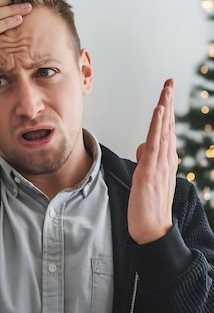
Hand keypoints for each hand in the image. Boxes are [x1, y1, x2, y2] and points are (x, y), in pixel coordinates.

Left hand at [127, 79, 177, 243]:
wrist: (152, 231)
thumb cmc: (148, 207)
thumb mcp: (146, 179)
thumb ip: (146, 161)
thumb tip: (142, 145)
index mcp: (166, 162)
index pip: (166, 131)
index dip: (167, 111)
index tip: (167, 92)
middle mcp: (166, 161)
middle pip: (167, 126)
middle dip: (169, 101)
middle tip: (170, 81)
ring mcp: (159, 166)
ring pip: (163, 130)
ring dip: (165, 107)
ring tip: (167, 88)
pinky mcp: (150, 172)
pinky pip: (154, 144)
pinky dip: (157, 126)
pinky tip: (159, 110)